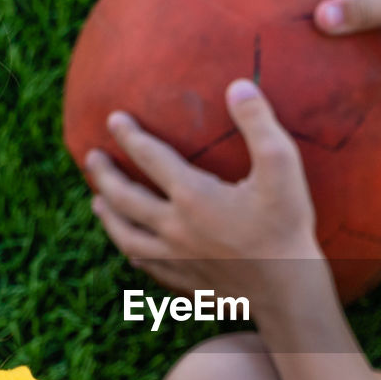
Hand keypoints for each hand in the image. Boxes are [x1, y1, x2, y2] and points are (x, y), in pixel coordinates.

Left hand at [87, 79, 327, 302]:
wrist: (288, 293)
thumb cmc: (287, 227)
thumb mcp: (282, 166)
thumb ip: (259, 122)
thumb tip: (237, 85)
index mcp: (192, 196)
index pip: (150, 158)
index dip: (130, 135)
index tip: (113, 119)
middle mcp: (175, 228)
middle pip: (126, 198)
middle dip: (105, 175)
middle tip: (91, 157)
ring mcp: (178, 260)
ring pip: (128, 237)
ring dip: (109, 217)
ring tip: (98, 203)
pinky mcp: (187, 284)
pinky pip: (150, 268)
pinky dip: (135, 256)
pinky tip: (133, 254)